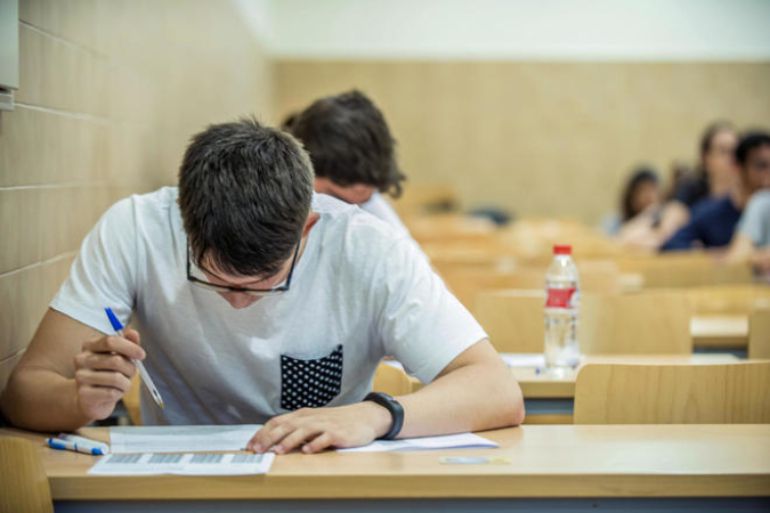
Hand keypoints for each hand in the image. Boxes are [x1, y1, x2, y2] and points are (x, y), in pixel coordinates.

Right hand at [72, 329, 144, 420]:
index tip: (141, 354)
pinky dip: (119, 393)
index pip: (111, 341)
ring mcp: (80, 377)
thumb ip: (127, 343)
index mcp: (89, 346)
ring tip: (122, 384)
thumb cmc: (108, 374)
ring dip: (126, 383)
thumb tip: (133, 333)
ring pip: (116, 378)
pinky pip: (111, 392)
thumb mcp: (119, 356)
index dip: (130, 347)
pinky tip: (115, 392)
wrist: (90, 399)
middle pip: (116, 360)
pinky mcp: (83, 394)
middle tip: (131, 373)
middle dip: (130, 368)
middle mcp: (81, 359)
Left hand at [248, 401, 392, 453]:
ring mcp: (325, 424)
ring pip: (304, 430)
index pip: (278, 421)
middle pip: (287, 426)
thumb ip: (296, 428)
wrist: (365, 417)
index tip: (250, 445)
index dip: (263, 432)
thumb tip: (272, 440)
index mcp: (303, 415)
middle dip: (270, 438)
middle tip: (257, 449)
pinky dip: (315, 444)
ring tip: (278, 451)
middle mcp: (312, 417)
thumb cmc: (336, 421)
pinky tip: (307, 451)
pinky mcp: (338, 432)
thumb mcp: (314, 421)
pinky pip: (325, 438)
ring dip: (289, 441)